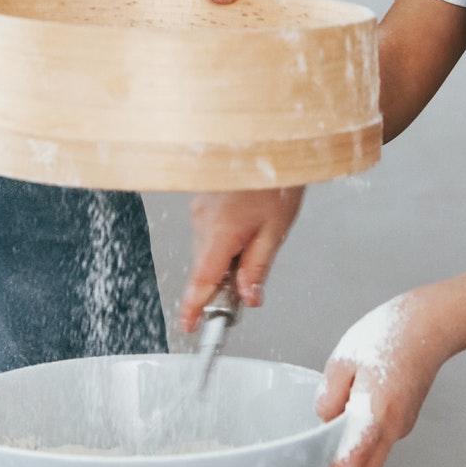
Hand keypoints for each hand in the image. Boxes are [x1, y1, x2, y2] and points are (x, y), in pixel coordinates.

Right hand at [179, 189, 304, 331]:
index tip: (189, 326)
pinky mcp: (201, 200)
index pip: (201, 280)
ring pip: (209, 248)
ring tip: (257, 237)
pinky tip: (247, 223)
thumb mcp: (275, 230)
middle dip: (224, 280)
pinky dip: (225, 237)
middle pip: (206, 266)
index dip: (193, 307)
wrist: (268, 140)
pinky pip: (209, 230)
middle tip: (250, 285)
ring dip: (228, 255)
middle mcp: (202, 221)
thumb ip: (257, 267)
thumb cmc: (277, 179)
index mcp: (220, 232)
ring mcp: (199, 209)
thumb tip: (248, 297)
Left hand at [311, 290, 451, 466]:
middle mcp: (392, 426)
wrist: (432, 325)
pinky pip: (377, 452)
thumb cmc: (390, 332)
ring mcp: (399, 427)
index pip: (354, 456)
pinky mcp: (400, 422)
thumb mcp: (344, 357)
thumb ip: (329, 393)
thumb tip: (323, 422)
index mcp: (376, 409)